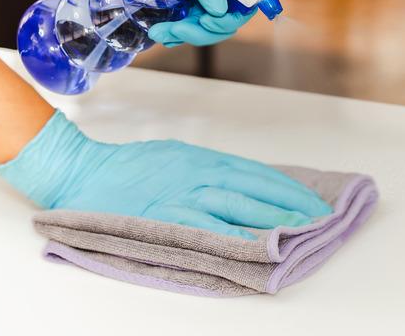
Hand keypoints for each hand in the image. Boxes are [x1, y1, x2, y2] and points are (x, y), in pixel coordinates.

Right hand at [0, 112, 332, 238]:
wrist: (83, 172)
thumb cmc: (131, 166)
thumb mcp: (179, 158)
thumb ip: (211, 172)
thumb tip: (247, 189)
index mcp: (204, 159)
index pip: (259, 174)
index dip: (289, 189)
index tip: (314, 202)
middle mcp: (200, 174)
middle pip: (256, 190)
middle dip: (292, 205)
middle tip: (321, 219)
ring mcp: (183, 195)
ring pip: (239, 207)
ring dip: (273, 220)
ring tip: (301, 232)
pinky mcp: (166, 217)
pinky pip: (207, 229)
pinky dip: (234, 237)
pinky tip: (256, 246)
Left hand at [149, 6, 255, 47]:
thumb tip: (220, 12)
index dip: (232, 18)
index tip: (206, 22)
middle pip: (226, 18)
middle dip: (201, 31)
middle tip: (175, 31)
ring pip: (206, 24)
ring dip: (186, 35)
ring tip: (159, 32)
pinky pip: (189, 22)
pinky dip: (178, 33)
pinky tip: (163, 33)